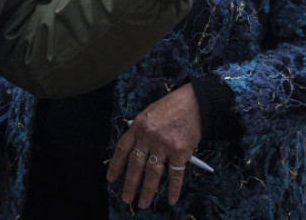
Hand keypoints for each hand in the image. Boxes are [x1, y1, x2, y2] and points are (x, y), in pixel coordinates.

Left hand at [106, 83, 201, 208]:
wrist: (193, 102)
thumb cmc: (171, 108)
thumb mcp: (148, 115)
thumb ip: (141, 133)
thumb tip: (135, 154)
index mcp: (137, 126)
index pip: (122, 149)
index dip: (116, 166)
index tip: (112, 179)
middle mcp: (148, 136)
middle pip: (135, 164)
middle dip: (130, 184)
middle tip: (126, 198)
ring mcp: (164, 144)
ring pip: (152, 173)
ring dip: (147, 190)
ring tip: (143, 203)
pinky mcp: (180, 151)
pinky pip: (175, 174)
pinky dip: (174, 189)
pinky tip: (171, 199)